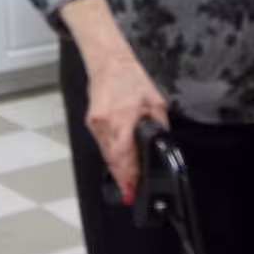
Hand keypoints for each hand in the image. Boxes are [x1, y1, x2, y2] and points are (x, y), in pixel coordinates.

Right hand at [83, 50, 168, 204]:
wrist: (109, 62)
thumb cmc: (130, 77)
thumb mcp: (155, 102)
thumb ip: (159, 125)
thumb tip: (162, 143)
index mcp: (121, 119)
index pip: (123, 156)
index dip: (128, 177)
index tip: (131, 191)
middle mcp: (104, 124)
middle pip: (113, 160)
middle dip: (123, 176)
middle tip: (131, 191)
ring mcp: (95, 124)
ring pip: (106, 154)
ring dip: (117, 166)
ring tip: (128, 179)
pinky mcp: (91, 122)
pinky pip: (102, 144)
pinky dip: (112, 153)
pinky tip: (120, 158)